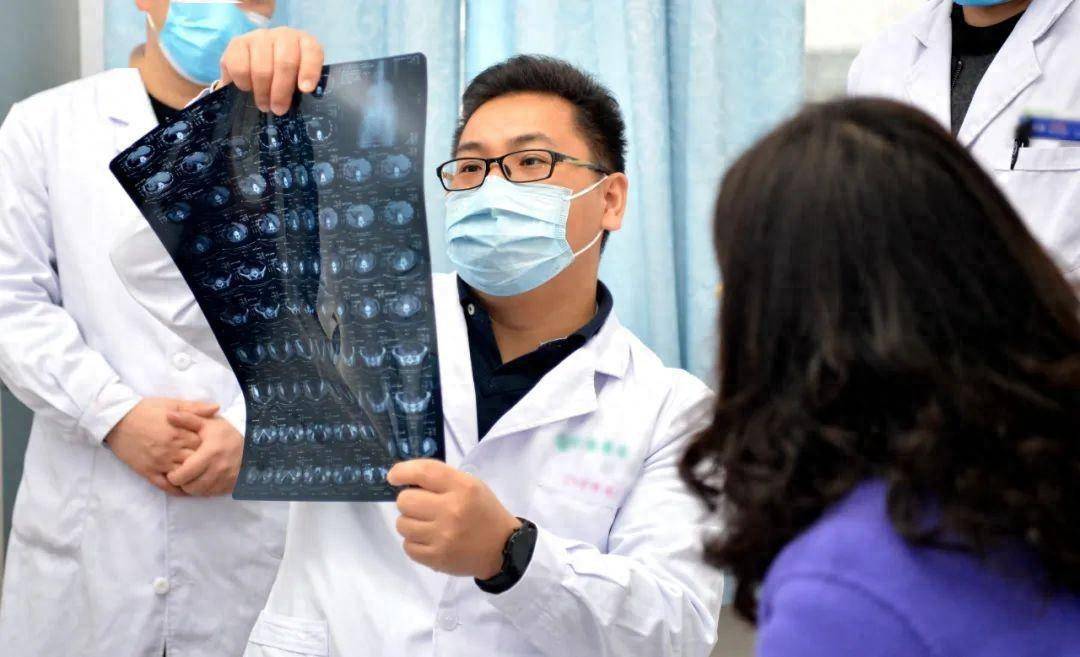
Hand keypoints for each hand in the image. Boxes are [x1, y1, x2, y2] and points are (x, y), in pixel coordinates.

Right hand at [106, 398, 217, 495]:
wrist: (116, 420)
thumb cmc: (145, 410)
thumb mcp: (171, 404)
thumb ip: (194, 408)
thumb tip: (217, 408)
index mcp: (178, 432)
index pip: (203, 444)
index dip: (208, 444)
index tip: (211, 444)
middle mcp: (170, 449)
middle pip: (196, 460)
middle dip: (202, 460)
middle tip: (208, 461)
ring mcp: (159, 463)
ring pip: (184, 475)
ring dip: (193, 475)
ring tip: (201, 474)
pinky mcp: (148, 472)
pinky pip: (166, 486)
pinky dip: (178, 489)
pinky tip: (186, 488)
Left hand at [164, 412, 244, 495]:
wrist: (254, 444)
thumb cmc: (227, 433)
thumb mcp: (208, 423)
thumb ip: (188, 419)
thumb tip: (169, 414)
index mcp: (209, 454)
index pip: (183, 475)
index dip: (173, 475)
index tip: (173, 469)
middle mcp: (218, 469)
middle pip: (189, 487)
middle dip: (181, 482)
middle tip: (180, 474)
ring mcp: (225, 480)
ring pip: (199, 492)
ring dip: (191, 487)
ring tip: (190, 477)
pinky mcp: (230, 486)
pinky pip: (210, 494)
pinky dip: (203, 490)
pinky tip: (202, 480)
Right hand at [219, 27, 324, 114]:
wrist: (257, 63)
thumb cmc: (287, 76)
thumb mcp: (300, 79)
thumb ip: (303, 85)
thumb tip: (301, 97)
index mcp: (305, 42)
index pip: (312, 52)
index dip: (309, 71)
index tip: (305, 90)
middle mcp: (283, 35)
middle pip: (285, 63)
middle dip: (282, 91)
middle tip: (279, 109)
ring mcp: (259, 36)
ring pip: (261, 68)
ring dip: (262, 92)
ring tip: (264, 105)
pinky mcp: (237, 43)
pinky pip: (239, 67)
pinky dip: (244, 83)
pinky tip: (247, 89)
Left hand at [388, 460, 521, 578]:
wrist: (502, 548)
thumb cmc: (483, 511)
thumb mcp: (471, 485)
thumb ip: (441, 479)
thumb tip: (404, 480)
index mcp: (462, 488)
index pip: (423, 472)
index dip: (402, 471)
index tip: (394, 476)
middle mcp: (451, 510)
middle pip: (405, 500)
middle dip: (409, 501)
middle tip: (421, 506)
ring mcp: (443, 537)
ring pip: (402, 524)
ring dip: (410, 522)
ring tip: (426, 524)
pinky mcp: (437, 558)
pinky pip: (407, 546)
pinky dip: (414, 542)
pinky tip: (429, 539)